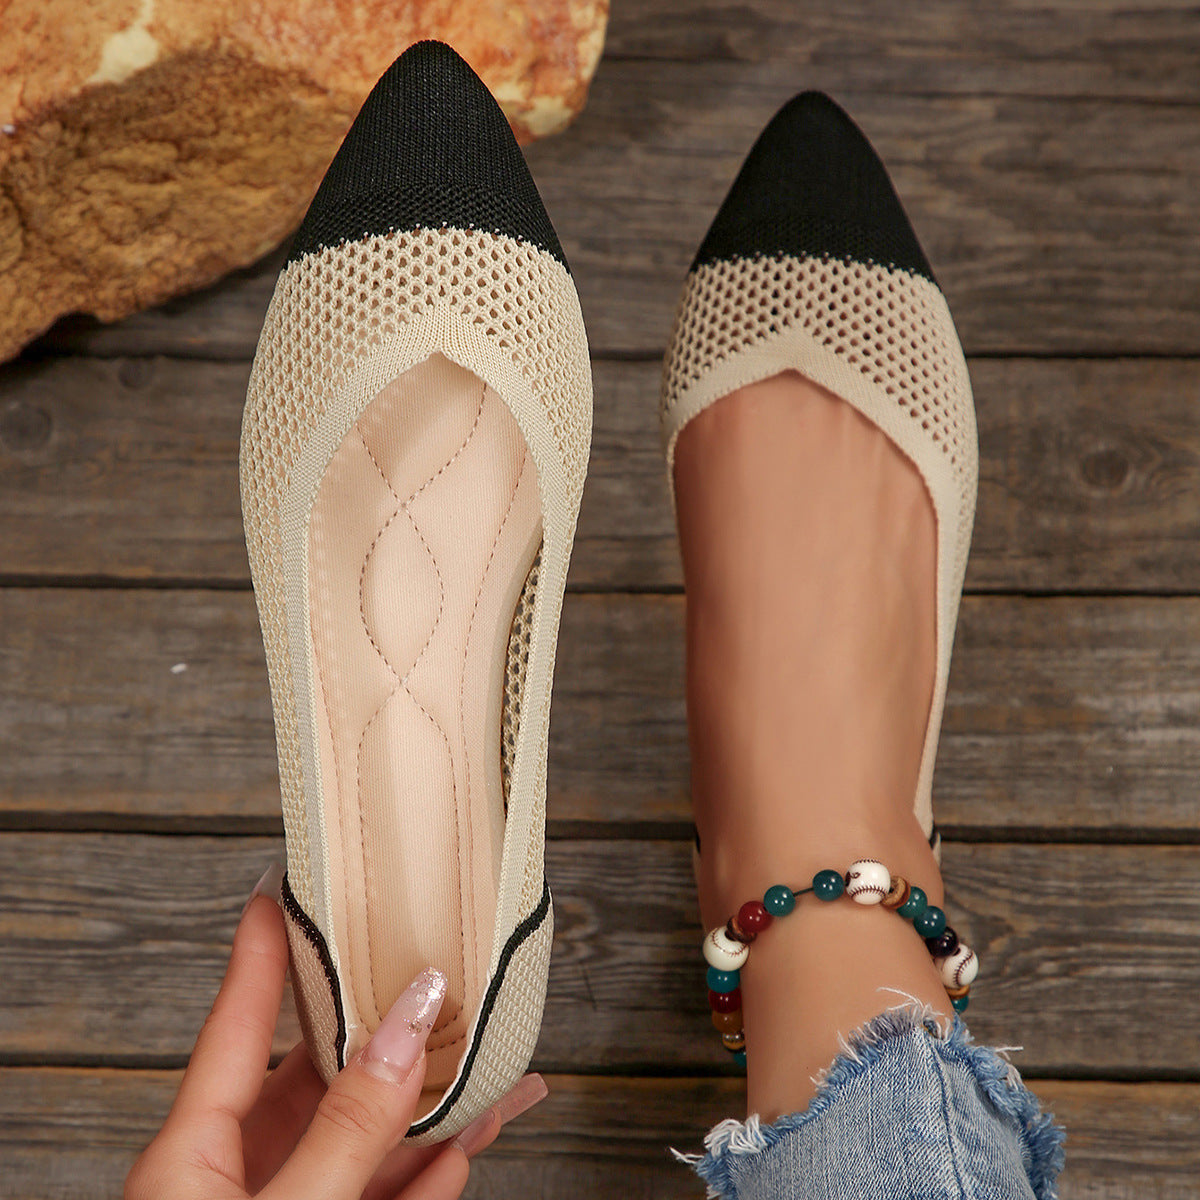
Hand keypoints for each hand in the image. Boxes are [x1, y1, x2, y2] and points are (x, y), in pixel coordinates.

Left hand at [126, 867, 546, 1199]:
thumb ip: (350, 1125)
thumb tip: (412, 1018)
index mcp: (193, 1156)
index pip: (238, 1021)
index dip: (264, 947)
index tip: (287, 882)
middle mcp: (241, 1179)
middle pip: (322, 1074)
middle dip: (386, 1022)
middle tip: (433, 963)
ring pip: (371, 1138)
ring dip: (434, 1101)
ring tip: (493, 1054)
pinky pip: (390, 1197)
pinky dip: (434, 1175)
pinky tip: (470, 1145)